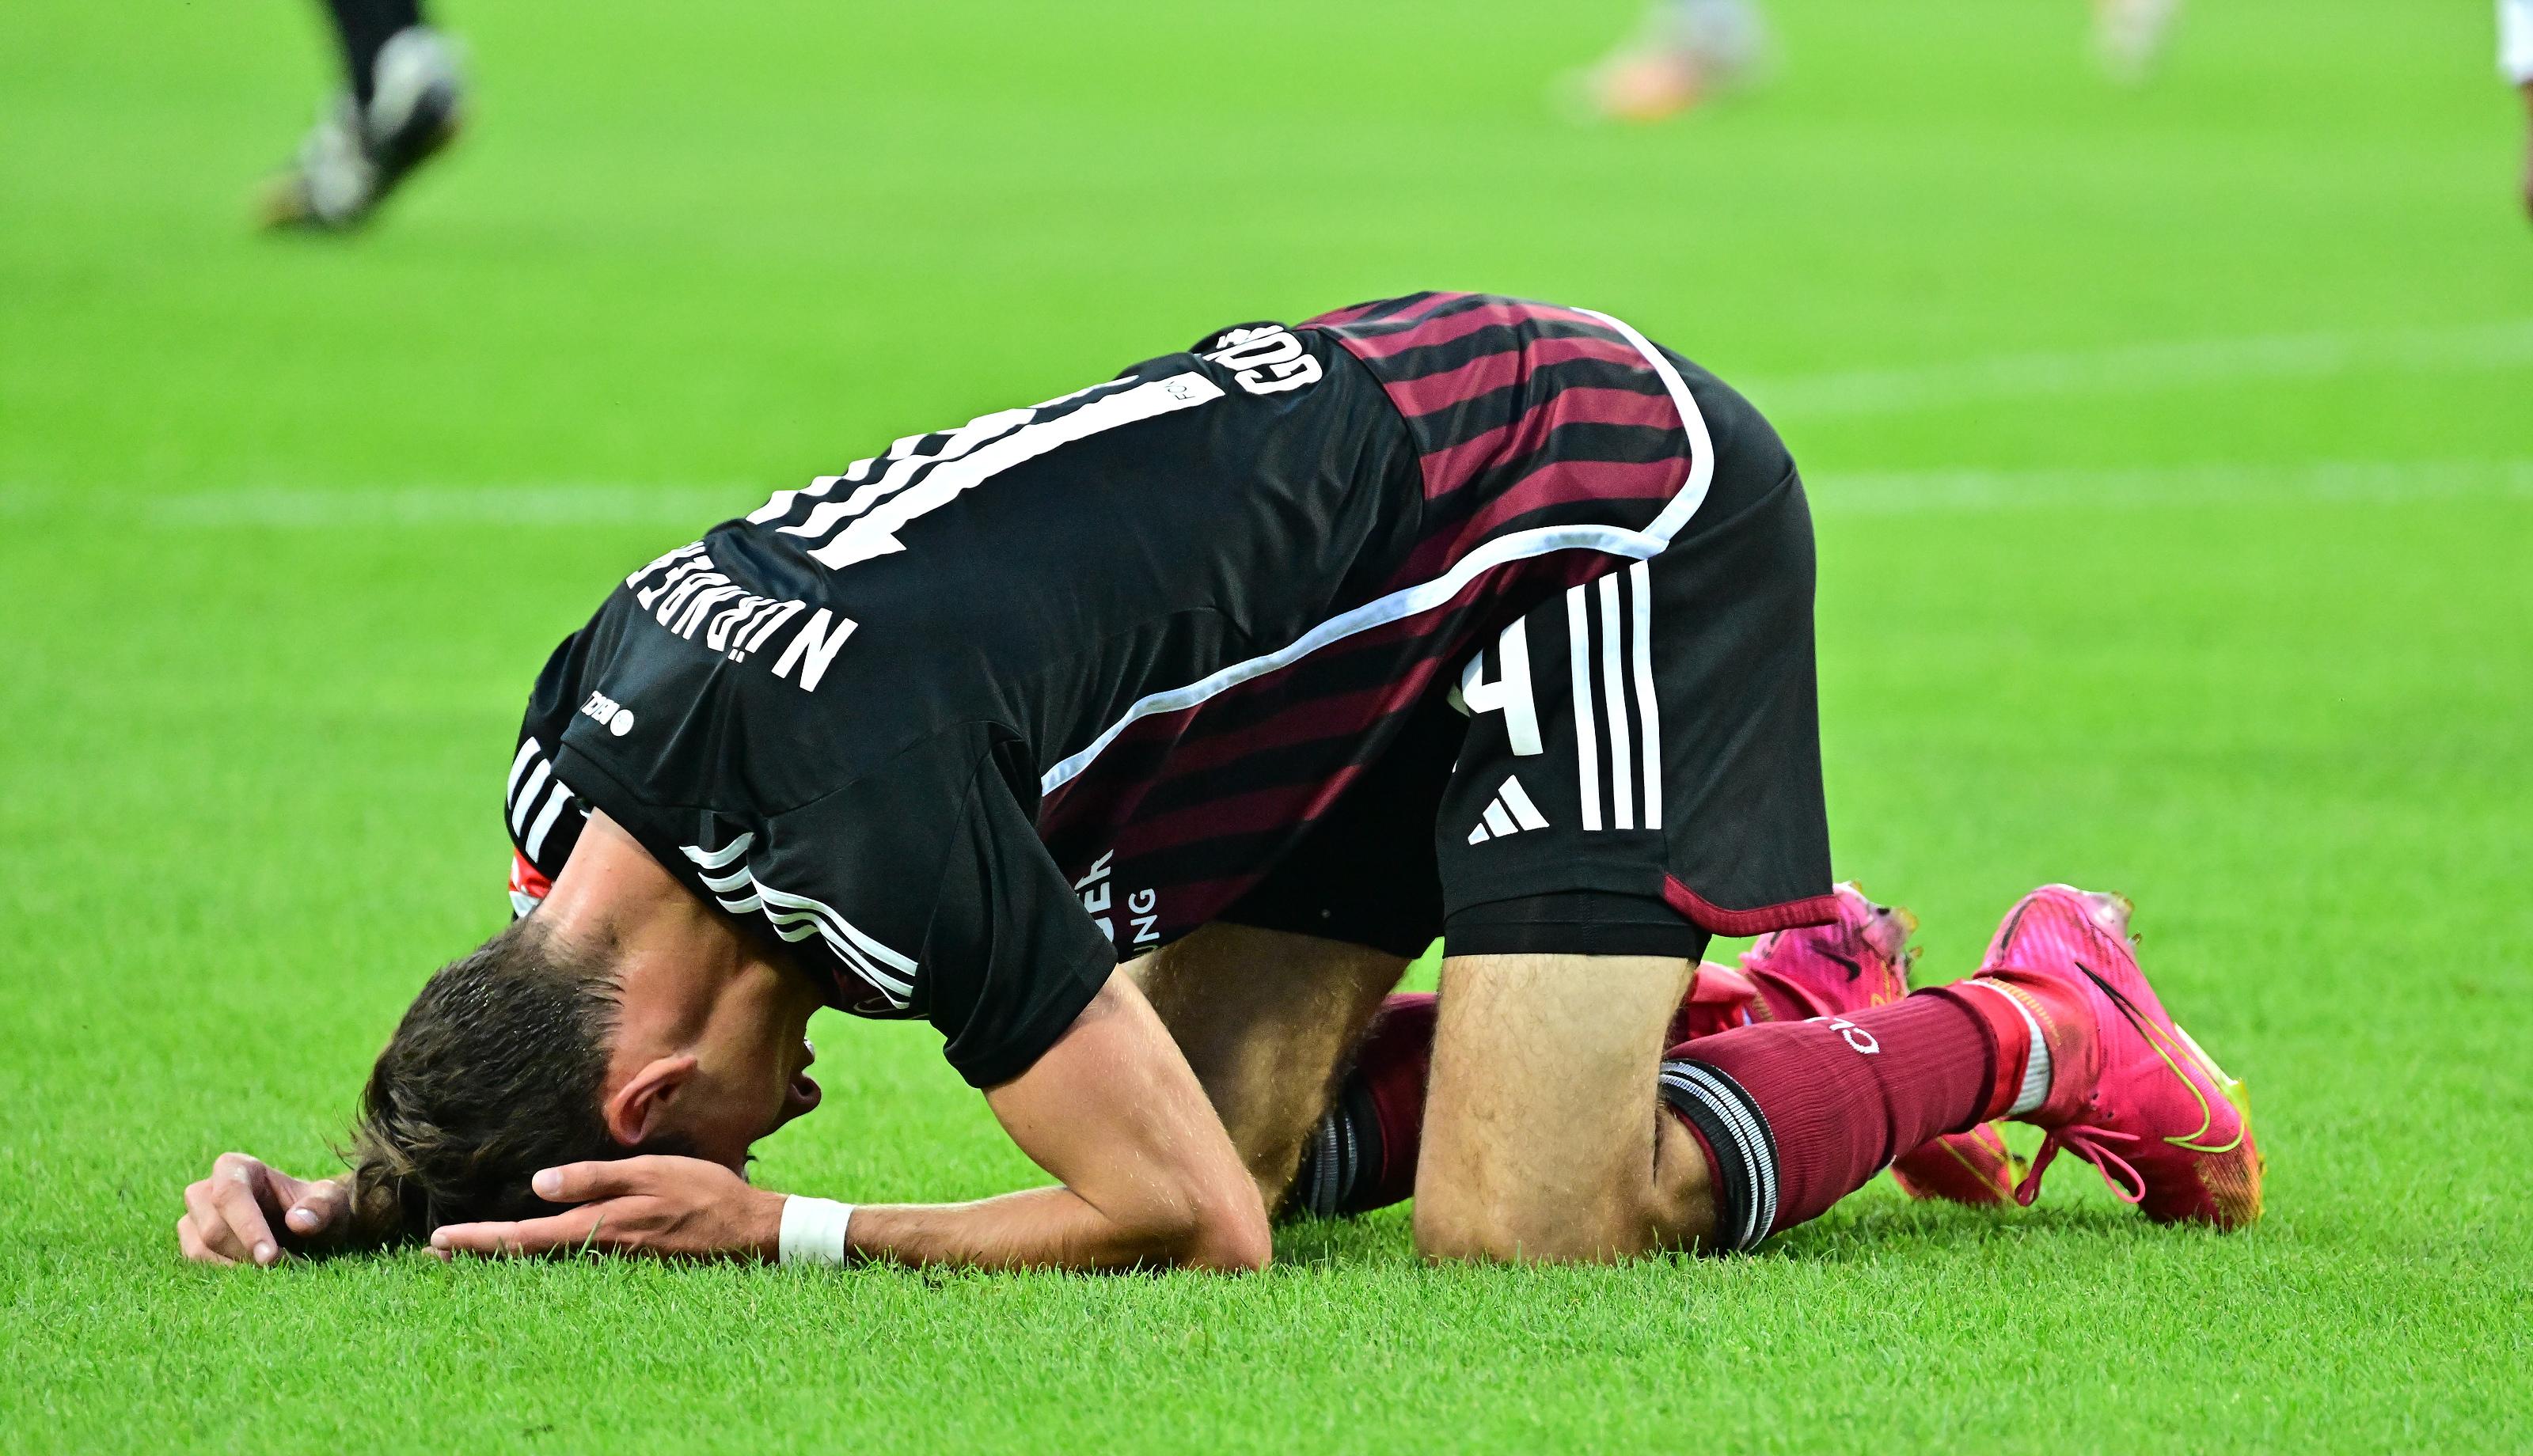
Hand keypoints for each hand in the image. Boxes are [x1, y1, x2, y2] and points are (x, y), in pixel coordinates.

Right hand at [178, 1152, 351, 1266]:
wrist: (303, 1226)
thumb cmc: (315, 1208)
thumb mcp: (331, 1202)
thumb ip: (322, 1207)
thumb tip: (298, 1221)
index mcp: (236, 1167)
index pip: (230, 1195)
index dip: (247, 1227)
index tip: (270, 1257)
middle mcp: (205, 1190)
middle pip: (213, 1228)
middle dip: (247, 1254)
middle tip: (285, 1266)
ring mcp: (193, 1218)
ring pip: (200, 1250)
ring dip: (237, 1268)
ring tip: (275, 1270)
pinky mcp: (191, 1243)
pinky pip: (197, 1265)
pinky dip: (226, 1277)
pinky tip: (255, 1277)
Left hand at [428, 1156, 785, 1261]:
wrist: (749, 1231)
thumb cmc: (702, 1192)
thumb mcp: (648, 1173)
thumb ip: (595, 1178)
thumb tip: (537, 1184)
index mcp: (598, 1228)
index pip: (524, 1238)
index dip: (479, 1241)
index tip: (438, 1243)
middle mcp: (599, 1250)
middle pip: (527, 1255)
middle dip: (481, 1253)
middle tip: (433, 1254)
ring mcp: (614, 1259)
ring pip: (547, 1258)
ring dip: (506, 1253)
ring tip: (469, 1249)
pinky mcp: (629, 1258)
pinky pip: (573, 1257)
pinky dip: (541, 1252)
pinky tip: (533, 1245)